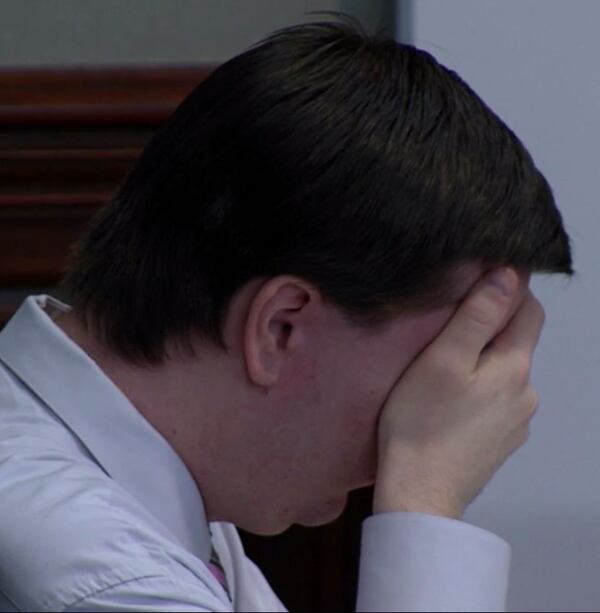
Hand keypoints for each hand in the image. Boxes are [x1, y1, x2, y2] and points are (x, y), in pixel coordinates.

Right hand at [373, 268, 543, 519]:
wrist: (419, 492)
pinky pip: (498, 402)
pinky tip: (452, 399)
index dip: (509, 288)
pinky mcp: (501, 442)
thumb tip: (508, 276)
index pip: (528, 309)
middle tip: (451, 321)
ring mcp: (516, 422)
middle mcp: (526, 394)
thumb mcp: (443, 358)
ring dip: (485, 360)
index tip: (480, 278)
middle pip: (518, 342)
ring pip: (506, 373)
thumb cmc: (421, 421)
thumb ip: (478, 315)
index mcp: (514, 367)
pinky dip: (482, 390)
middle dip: (493, 324)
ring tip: (446, 364)